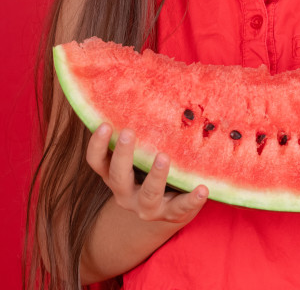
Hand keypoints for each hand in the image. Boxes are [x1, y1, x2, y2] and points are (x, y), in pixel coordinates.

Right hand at [85, 123, 207, 223]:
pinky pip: (181, 208)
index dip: (97, 145)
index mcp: (113, 176)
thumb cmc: (150, 169)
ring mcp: (146, 207)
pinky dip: (192, 199)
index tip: (104, 124)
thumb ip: (138, 134)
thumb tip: (143, 85)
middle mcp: (125, 194)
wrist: (170, 206)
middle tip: (129, 132)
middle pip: (117, 176)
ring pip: (148, 194)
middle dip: (123, 154)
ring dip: (156, 176)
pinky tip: (203, 188)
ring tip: (164, 157)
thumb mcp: (139, 155)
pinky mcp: (171, 215)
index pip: (96, 162)